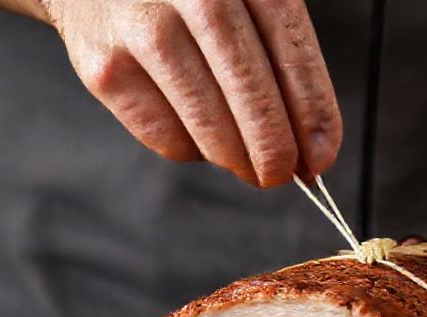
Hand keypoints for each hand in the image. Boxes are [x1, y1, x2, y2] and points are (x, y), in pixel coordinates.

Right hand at [37, 0, 340, 187]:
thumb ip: (279, 50)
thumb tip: (311, 147)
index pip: (293, 57)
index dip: (314, 117)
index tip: (322, 156)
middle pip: (254, 99)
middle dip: (276, 152)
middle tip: (282, 174)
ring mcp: (144, 32)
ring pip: (210, 129)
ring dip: (236, 159)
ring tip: (245, 161)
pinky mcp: (104, 68)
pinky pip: (165, 137)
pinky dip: (191, 150)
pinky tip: (199, 136)